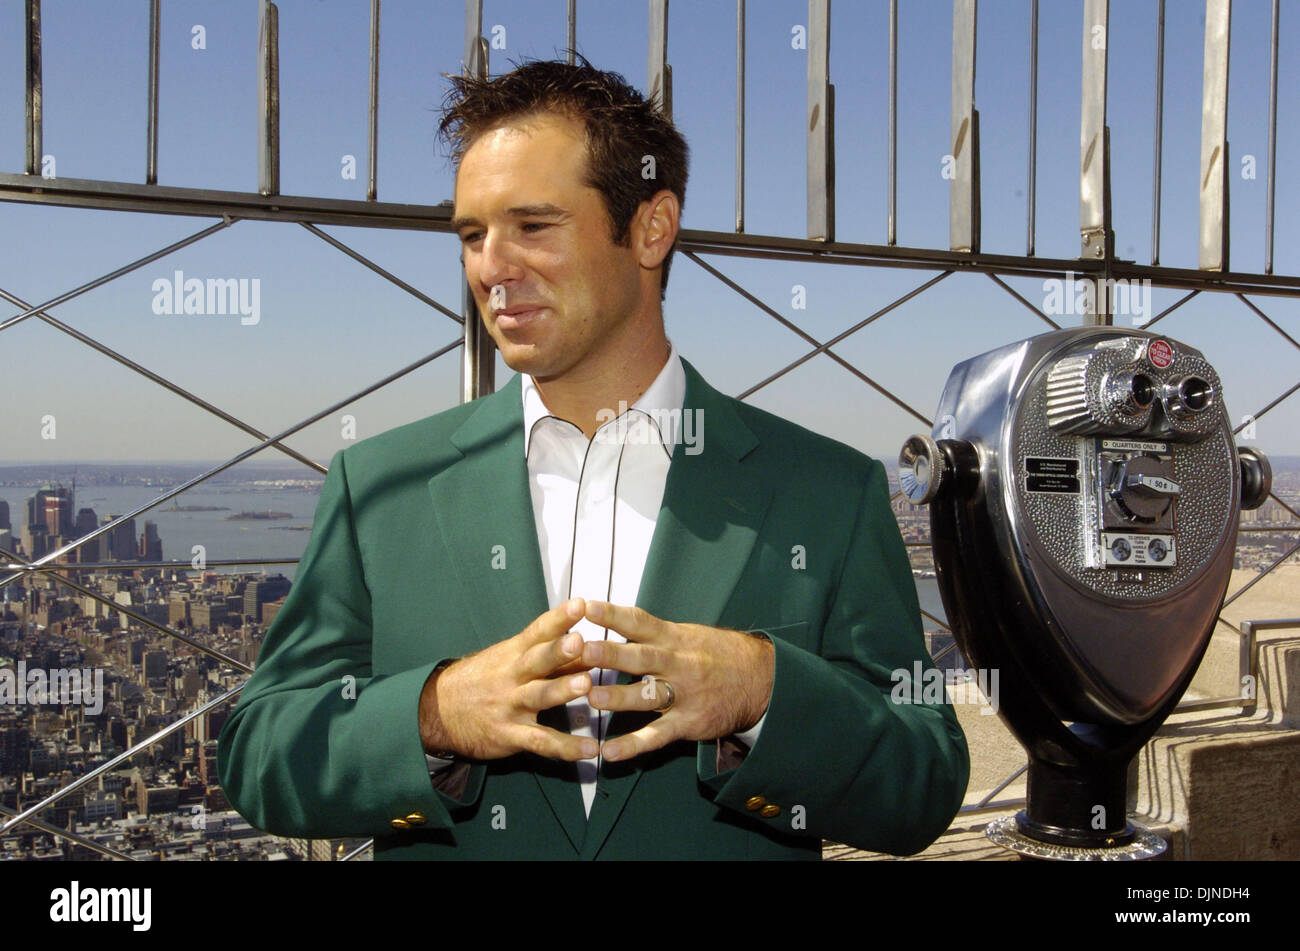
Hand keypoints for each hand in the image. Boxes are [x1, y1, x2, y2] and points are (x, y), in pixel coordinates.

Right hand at [418, 598, 598, 760]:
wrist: (438, 712)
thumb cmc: (482, 680)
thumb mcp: (508, 660)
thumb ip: (549, 656)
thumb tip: (588, 646)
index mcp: (513, 653)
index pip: (537, 632)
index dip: (558, 618)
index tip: (579, 605)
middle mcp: (512, 677)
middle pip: (537, 661)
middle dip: (558, 651)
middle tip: (579, 641)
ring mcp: (511, 706)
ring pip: (538, 696)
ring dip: (562, 690)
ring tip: (586, 684)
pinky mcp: (510, 735)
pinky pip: (541, 741)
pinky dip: (566, 747)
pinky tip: (591, 748)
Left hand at [580, 601, 774, 762]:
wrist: (761, 679)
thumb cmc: (718, 654)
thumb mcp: (689, 634)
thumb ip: (654, 633)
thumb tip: (615, 619)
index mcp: (674, 638)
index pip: (640, 622)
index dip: (613, 614)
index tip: (587, 607)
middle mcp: (678, 664)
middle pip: (641, 658)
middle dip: (611, 654)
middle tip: (582, 650)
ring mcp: (684, 695)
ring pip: (647, 696)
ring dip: (618, 697)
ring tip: (591, 698)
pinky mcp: (689, 723)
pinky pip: (658, 735)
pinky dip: (634, 745)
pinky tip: (609, 752)